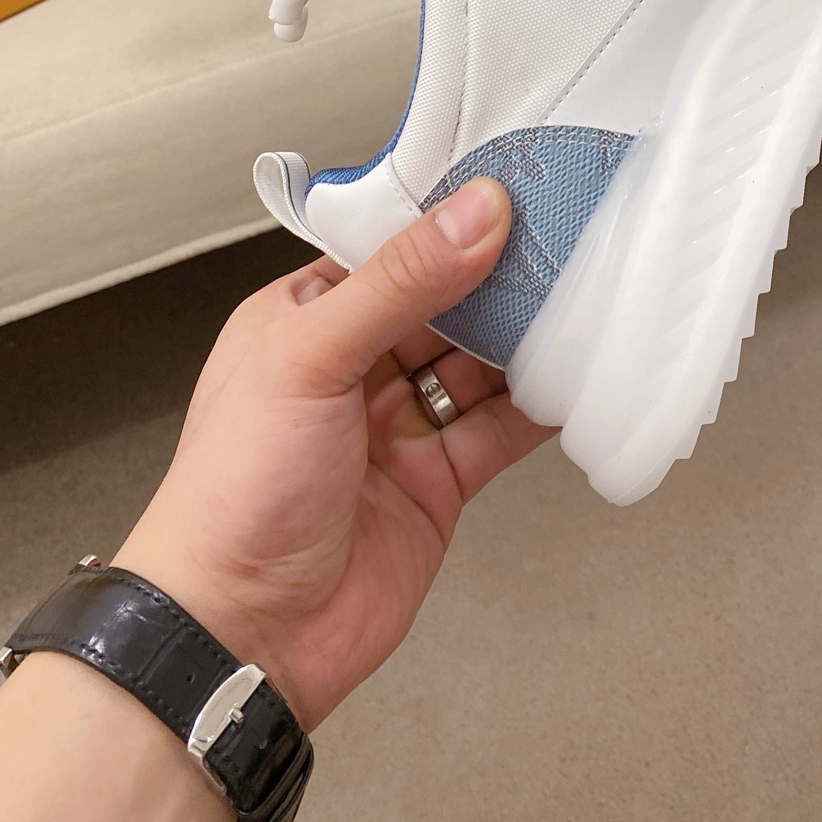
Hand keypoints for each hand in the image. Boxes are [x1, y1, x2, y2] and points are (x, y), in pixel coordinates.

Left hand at [116, 177, 553, 728]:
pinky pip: (499, 428)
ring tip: (587, 296)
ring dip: (528, 336)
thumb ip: (400, 283)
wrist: (239, 637)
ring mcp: (398, 424)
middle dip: (503, 274)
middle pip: (447, 300)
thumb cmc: (233, 495)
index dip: (450, 217)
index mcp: (305, 317)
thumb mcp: (310, 358)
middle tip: (571, 235)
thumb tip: (474, 213)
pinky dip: (540, 406)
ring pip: (481, 361)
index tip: (515, 185)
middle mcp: (354, 364)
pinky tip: (576, 376)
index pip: (390, 246)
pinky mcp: (438, 480)